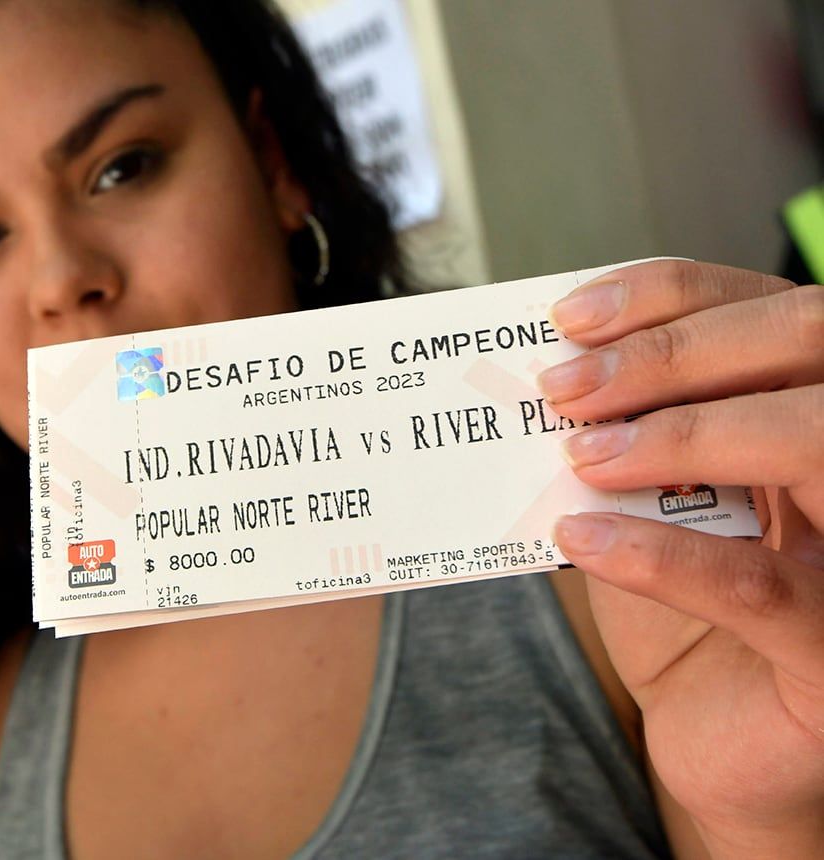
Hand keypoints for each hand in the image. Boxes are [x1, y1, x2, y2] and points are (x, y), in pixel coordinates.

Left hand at [541, 260, 823, 857]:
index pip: (766, 312)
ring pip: (815, 444)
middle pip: (806, 348)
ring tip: (580, 454)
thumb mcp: (648, 500)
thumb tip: (542, 372)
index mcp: (807, 408)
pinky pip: (762, 588)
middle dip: (673, 351)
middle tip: (564, 385)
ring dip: (684, 433)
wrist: (712, 734)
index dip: (674, 297)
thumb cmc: (681, 605)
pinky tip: (582, 537)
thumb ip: (623, 436)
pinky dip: (662, 556)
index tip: (571, 316)